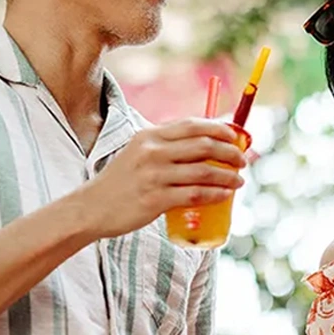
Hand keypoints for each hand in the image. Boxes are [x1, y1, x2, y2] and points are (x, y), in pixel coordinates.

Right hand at [80, 118, 247, 238]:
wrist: (91, 208)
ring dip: (228, 176)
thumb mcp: (138, 153)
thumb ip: (164, 147)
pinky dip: (215, 194)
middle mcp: (152, 151)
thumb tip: (202, 147)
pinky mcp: (155, 199)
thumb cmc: (120, 182)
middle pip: (204, 145)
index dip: (220, 129)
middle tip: (242, 161)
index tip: (236, 137)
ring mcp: (154, 175)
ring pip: (204, 171)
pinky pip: (195, 195)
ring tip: (239, 181)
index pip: (193, 125)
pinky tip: (224, 196)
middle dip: (230, 152)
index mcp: (150, 136)